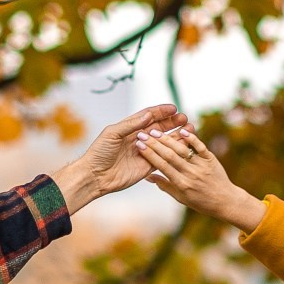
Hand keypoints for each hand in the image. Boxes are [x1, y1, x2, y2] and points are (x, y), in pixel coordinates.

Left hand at [50, 105, 178, 210]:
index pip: (148, 116)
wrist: (95, 175)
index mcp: (129, 128)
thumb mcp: (112, 133)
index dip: (161, 112)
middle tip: (185, 118)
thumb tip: (149, 115)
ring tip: (189, 129)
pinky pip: (163, 157)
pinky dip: (173, 150)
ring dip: (176, 135)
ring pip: (164, 141)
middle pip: (159, 128)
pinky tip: (183, 145)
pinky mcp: (147, 165)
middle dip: (173, 122)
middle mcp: (139, 138)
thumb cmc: (99, 152)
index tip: (173, 108)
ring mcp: (144, 152)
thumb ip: (131, 124)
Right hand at [136, 121, 265, 231]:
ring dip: (168, 139)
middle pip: (169, 156)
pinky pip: (200, 146)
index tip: (139, 146)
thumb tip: (148, 176)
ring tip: (155, 131)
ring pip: (182, 149)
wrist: (225, 201)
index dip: (149, 155)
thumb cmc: (201, 201)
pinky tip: (181, 130)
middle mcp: (191, 174)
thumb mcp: (181, 198)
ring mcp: (202, 166)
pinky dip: (191, 138)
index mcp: (182, 184)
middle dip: (154, 144)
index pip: (162, 166)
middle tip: (142, 135)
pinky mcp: (211, 159)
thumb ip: (165, 186)